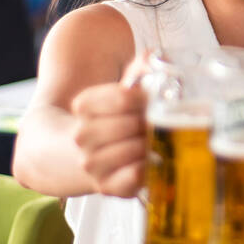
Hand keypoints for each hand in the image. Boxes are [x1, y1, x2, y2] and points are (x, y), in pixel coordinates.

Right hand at [68, 52, 150, 197]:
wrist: (83, 156)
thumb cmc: (113, 120)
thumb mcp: (120, 92)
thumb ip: (137, 72)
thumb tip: (153, 56)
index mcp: (84, 106)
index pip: (124, 97)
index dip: (146, 98)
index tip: (153, 99)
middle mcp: (82, 136)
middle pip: (131, 124)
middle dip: (151, 122)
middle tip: (161, 122)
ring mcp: (91, 163)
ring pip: (132, 150)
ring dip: (150, 144)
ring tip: (156, 140)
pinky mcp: (105, 187)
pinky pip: (132, 178)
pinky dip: (147, 169)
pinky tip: (151, 161)